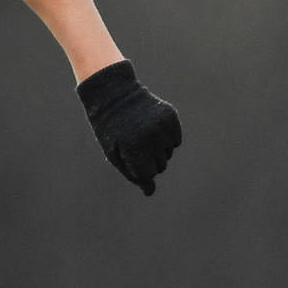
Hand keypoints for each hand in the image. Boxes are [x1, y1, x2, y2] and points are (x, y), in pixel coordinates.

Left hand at [78, 60, 180, 195]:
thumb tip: (150, 192)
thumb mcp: (115, 154)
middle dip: (148, 161)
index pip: (148, 174)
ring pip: (169, 154)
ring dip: (157, 150)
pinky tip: (152, 128)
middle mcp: (151, 137)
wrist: (115, 95)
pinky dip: (167, 139)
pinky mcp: (171, 117)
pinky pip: (176, 141)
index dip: (138, 169)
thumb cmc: (112, 130)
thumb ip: (133, 174)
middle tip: (134, 145)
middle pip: (160, 166)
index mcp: (134, 148)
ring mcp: (162, 126)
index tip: (129, 159)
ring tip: (142, 135)